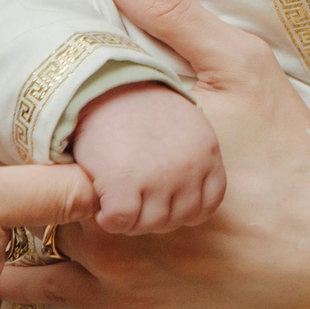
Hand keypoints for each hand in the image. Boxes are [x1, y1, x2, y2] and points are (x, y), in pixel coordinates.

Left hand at [0, 0, 309, 308]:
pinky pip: (44, 290)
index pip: (29, 128)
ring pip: (29, 232)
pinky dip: (19, 272)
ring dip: (16, 209)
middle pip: (23, 181)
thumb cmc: (286, 149)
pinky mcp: (123, 300)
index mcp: (119, 151)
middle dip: (9, 159)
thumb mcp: (239, 65)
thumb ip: (172, 13)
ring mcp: (108, 264)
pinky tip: (3, 253)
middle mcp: (101, 214)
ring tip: (0, 184)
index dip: (11, 109)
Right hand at [72, 84, 227, 234]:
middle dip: (153, 215)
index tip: (160, 199)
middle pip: (177, 219)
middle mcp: (189, 167)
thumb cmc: (139, 106)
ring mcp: (159, 177)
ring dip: (131, 219)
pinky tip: (102, 200)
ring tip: (117, 198)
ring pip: (150, 224)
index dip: (181, 208)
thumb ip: (190, 160)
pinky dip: (109, 218)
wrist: (104, 84)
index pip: (207, 205)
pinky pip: (122, 221)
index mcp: (207, 152)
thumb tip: (181, 203)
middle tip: (133, 198)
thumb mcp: (183, 127)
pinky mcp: (124, 182)